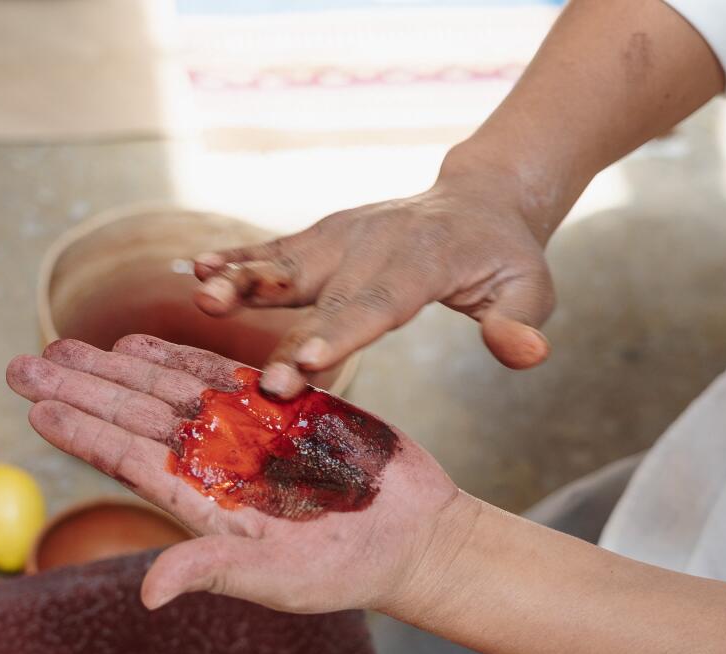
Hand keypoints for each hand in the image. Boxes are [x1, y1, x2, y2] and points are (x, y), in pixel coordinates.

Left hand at [7, 335, 470, 614]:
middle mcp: (212, 462)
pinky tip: (135, 343)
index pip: (128, 461)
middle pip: (131, 416)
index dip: (81, 433)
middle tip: (21, 365)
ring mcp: (242, 429)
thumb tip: (147, 592)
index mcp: (201, 503)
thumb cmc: (345, 571)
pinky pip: (216, 373)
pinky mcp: (279, 403)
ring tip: (63, 347)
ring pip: (163, 388)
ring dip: (113, 366)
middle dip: (79, 388)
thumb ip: (212, 569)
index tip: (35, 408)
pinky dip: (175, 353)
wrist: (411, 536)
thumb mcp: (276, 576)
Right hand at [190, 156, 555, 396]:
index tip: (310, 363)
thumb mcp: (530, 288)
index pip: (380, 302)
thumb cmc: (502, 259)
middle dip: (288, 337)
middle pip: (324, 295)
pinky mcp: (319, 237)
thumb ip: (521, 320)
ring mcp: (341, 236)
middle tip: (261, 380)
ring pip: (286, 263)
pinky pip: (272, 250)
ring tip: (202, 297)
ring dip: (243, 281)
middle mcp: (374, 245)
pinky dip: (235, 258)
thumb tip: (524, 351)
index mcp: (424, 261)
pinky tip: (195, 270)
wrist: (476, 200)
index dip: (343, 332)